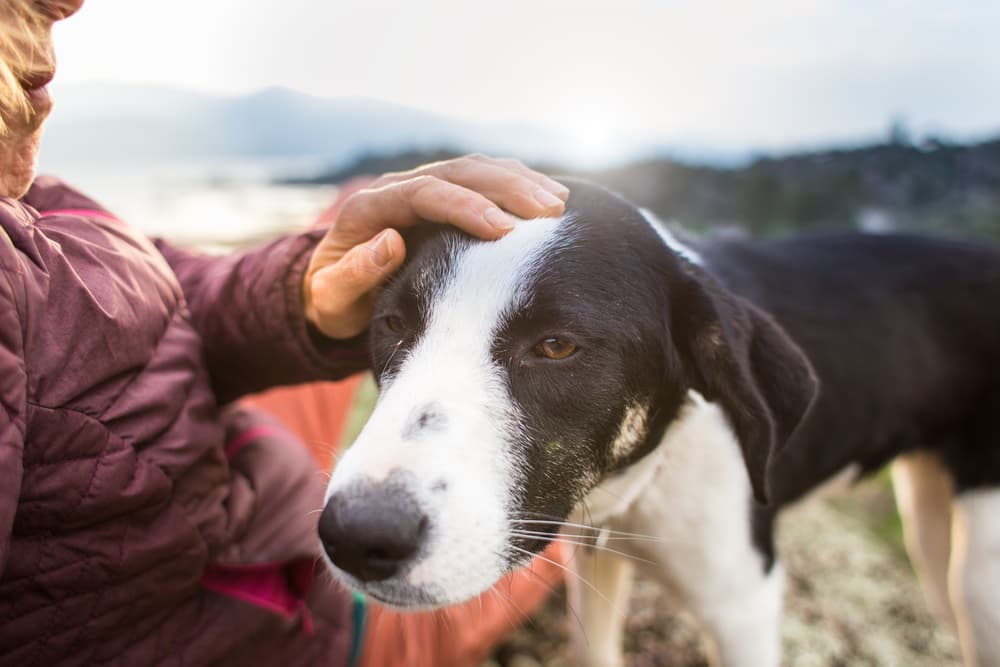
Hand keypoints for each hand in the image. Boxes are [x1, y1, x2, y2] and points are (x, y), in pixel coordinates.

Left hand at [303, 155, 568, 339]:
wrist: (334, 290)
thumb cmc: (335, 301)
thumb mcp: (331, 298)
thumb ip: (353, 274)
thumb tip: (390, 242)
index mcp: (369, 207)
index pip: (424, 193)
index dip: (465, 207)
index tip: (503, 230)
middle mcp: (399, 187)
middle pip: (459, 171)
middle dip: (506, 188)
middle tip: (548, 211)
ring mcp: (424, 187)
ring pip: (478, 169)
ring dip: (520, 182)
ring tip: (558, 203)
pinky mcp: (445, 196)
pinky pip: (486, 181)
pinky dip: (518, 186)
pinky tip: (550, 199)